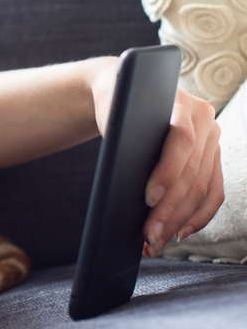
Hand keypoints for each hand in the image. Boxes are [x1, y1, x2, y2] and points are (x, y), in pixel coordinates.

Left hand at [90, 59, 224, 255]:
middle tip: (149, 236)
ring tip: (157, 242)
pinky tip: (180, 233)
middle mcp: (205, 119)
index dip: (166, 171)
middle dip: (169, 209)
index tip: (148, 198)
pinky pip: (214, 191)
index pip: (180, 140)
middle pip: (191, 172)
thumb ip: (124, 136)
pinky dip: (198, 216)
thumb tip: (122, 183)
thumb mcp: (115, 111)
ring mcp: (213, 138)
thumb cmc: (115, 102)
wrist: (128, 86)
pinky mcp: (213, 156)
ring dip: (180, 220)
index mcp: (180, 102)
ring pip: (203, 188)